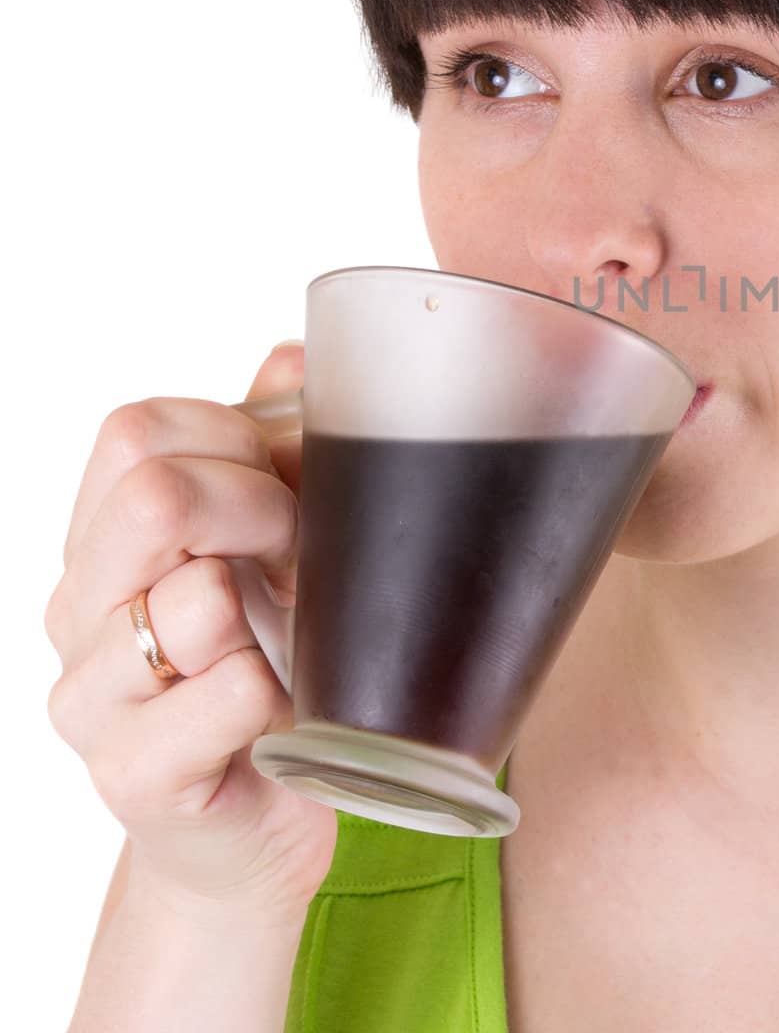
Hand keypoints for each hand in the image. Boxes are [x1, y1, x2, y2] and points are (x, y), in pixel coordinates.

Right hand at [45, 342, 335, 922]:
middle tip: (305, 555)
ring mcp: (93, 700)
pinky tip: (289, 704)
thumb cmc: (274, 662)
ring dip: (276, 606)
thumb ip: (275, 446)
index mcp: (103, 538)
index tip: (293, 481)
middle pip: (152, 499)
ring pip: (189, 600)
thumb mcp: (278, 543)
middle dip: (262, 510)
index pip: (138, 433)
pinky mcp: (134, 778)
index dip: (238, 438)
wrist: (262, 819)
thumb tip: (293, 355)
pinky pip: (221, 695)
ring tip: (297, 639)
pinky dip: (280, 689)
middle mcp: (77, 611)